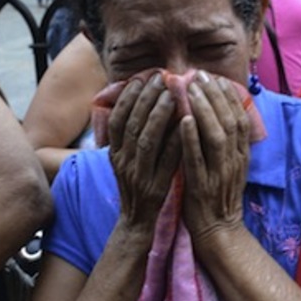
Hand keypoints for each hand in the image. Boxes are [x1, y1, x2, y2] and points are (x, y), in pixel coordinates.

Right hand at [107, 73, 181, 231]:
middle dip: (145, 99)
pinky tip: (186, 124)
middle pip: (131, 125)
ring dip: (159, 115)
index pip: (116, 120)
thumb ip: (129, 135)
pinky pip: (167, 160)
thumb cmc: (136, 185)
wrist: (137, 223)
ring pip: (147, 140)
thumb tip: (138, 102)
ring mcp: (139, 175)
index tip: (141, 78)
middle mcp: (123, 163)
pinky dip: (176, 141)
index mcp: (114, 154)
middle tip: (160, 78)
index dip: (127, 97)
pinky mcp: (157, 186)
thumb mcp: (125, 160)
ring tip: (172, 94)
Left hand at [180, 73, 250, 250]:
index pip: (240, 118)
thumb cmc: (218, 194)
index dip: (229, 96)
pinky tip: (183, 119)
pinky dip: (191, 137)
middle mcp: (234, 161)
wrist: (217, 230)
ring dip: (205, 110)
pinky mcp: (202, 185)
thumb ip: (227, 141)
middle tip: (201, 75)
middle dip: (216, 95)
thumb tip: (221, 112)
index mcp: (241, 154)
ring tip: (192, 89)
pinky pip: (197, 158)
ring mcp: (219, 173)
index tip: (216, 78)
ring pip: (216, 135)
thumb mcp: (230, 165)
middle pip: (230, 121)